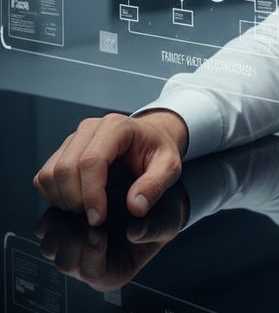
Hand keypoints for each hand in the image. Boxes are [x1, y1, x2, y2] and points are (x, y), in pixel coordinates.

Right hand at [33, 110, 187, 226]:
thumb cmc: (157, 149)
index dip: (91, 194)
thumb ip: (155, 185)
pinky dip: (53, 195)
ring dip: (62, 199)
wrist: (150, 138)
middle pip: (65, 168)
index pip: (92, 161)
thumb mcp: (170, 166)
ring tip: (86, 209)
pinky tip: (75, 202)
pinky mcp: (63, 151)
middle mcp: (90, 129)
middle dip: (75, 200)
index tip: (98, 217)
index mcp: (117, 127)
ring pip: (49, 173)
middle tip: (93, 216)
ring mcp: (73, 139)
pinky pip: (44, 177)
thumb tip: (136, 206)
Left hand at [34, 180, 187, 292]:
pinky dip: (55, 213)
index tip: (99, 231)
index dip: (92, 254)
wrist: (158, 192)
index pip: (93, 273)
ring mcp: (77, 244)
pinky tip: (75, 198)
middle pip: (66, 261)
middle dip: (74, 239)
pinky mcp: (66, 225)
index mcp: (116, 270)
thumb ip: (154, 228)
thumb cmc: (163, 212)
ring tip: (82, 206)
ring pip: (52, 245)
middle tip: (90, 217)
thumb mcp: (168, 219)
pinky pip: (47, 225)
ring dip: (63, 226)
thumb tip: (134, 233)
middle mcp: (91, 262)